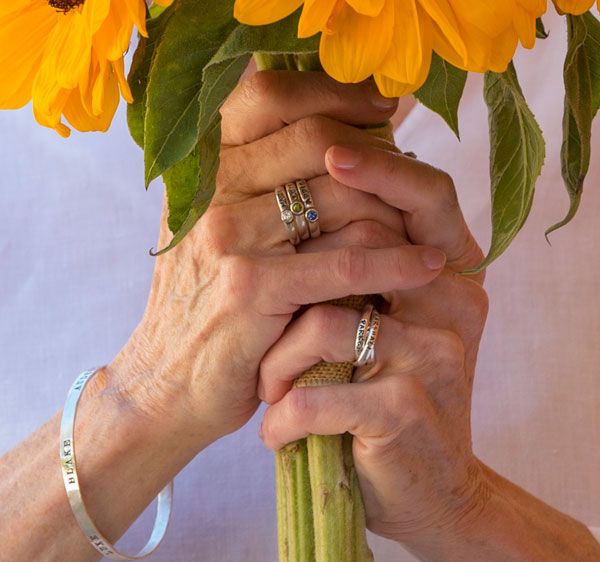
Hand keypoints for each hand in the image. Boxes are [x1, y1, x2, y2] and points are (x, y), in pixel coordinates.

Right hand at [103, 70, 446, 451]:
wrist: (168, 380)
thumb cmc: (207, 306)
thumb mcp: (219, 233)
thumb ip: (259, 184)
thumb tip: (340, 141)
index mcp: (203, 167)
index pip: (271, 96)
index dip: (334, 92)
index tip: (382, 108)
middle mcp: (211, 190)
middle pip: (319, 141)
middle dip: (381, 158)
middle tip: (416, 181)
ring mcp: (228, 236)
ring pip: (342, 196)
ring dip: (398, 211)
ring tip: (428, 226)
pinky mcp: (252, 287)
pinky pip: (346, 262)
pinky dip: (396, 262)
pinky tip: (428, 266)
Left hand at [258, 144, 489, 543]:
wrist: (415, 491)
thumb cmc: (378, 398)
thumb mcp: (378, 326)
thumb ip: (364, 267)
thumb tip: (313, 194)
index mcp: (451, 277)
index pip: (427, 194)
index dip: (382, 168)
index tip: (330, 155)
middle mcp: (455, 306)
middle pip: (368, 247)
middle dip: (293, 293)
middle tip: (261, 328)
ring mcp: (434, 358)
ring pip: (324, 324)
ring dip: (279, 365)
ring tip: (270, 392)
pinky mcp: (406, 410)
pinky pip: (317, 392)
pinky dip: (284, 415)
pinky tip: (278, 433)